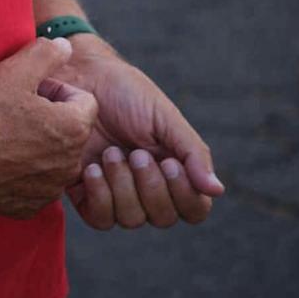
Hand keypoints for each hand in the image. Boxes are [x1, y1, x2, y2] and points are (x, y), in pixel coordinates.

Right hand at [0, 37, 98, 218]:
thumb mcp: (14, 71)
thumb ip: (47, 53)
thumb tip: (67, 46)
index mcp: (72, 129)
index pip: (85, 102)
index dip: (58, 91)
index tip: (31, 91)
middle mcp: (68, 165)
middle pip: (72, 132)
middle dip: (52, 119)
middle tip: (17, 110)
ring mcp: (48, 190)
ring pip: (56, 160)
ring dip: (41, 147)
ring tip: (6, 134)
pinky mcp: (28, 206)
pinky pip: (37, 184)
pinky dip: (25, 173)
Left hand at [55, 39, 223, 229]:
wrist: (81, 78)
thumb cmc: (126, 94)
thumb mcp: (165, 117)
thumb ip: (193, 153)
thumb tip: (217, 190)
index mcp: (174, 171)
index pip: (194, 208)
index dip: (185, 195)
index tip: (170, 163)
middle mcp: (147, 189)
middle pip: (163, 218)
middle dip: (150, 185)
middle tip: (136, 153)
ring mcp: (116, 194)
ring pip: (131, 220)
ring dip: (123, 186)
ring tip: (110, 153)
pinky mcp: (86, 194)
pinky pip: (100, 219)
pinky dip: (99, 196)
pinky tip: (92, 168)